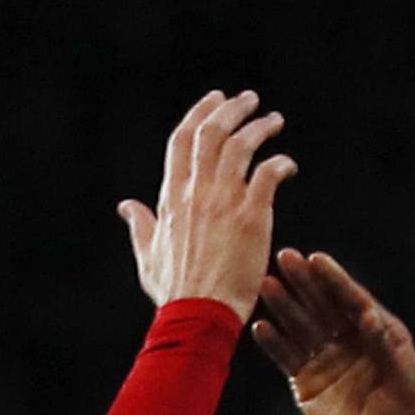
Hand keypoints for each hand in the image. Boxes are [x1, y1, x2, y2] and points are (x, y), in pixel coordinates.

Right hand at [118, 89, 296, 319]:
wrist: (199, 314)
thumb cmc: (174, 292)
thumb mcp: (148, 256)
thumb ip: (140, 225)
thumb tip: (126, 206)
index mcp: (172, 198)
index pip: (182, 140)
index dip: (199, 114)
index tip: (215, 100)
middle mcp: (197, 192)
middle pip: (212, 133)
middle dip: (232, 109)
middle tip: (250, 100)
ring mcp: (224, 202)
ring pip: (242, 146)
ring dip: (260, 128)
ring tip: (274, 122)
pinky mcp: (252, 216)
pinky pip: (268, 174)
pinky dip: (280, 163)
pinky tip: (288, 166)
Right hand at [253, 250, 414, 414]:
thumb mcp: (402, 383)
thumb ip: (385, 348)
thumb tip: (368, 315)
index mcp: (380, 334)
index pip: (353, 301)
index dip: (334, 280)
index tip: (316, 259)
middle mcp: (351, 341)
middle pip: (323, 306)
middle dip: (304, 282)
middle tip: (284, 257)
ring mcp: (326, 360)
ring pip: (301, 326)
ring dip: (284, 306)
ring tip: (266, 284)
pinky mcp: (306, 383)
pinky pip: (286, 357)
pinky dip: (273, 342)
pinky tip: (260, 326)